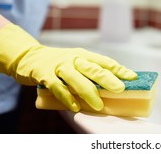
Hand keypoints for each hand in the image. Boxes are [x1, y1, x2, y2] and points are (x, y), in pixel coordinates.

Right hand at [0, 24, 136, 111]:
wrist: (28, 56)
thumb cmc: (58, 62)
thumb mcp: (75, 61)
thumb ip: (89, 72)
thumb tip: (111, 85)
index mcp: (83, 54)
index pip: (104, 61)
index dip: (119, 69)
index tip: (132, 77)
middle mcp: (73, 58)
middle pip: (93, 68)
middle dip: (108, 79)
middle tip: (120, 89)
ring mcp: (59, 66)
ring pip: (77, 78)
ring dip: (89, 92)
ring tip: (99, 105)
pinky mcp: (44, 74)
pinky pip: (57, 87)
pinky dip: (67, 97)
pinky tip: (75, 106)